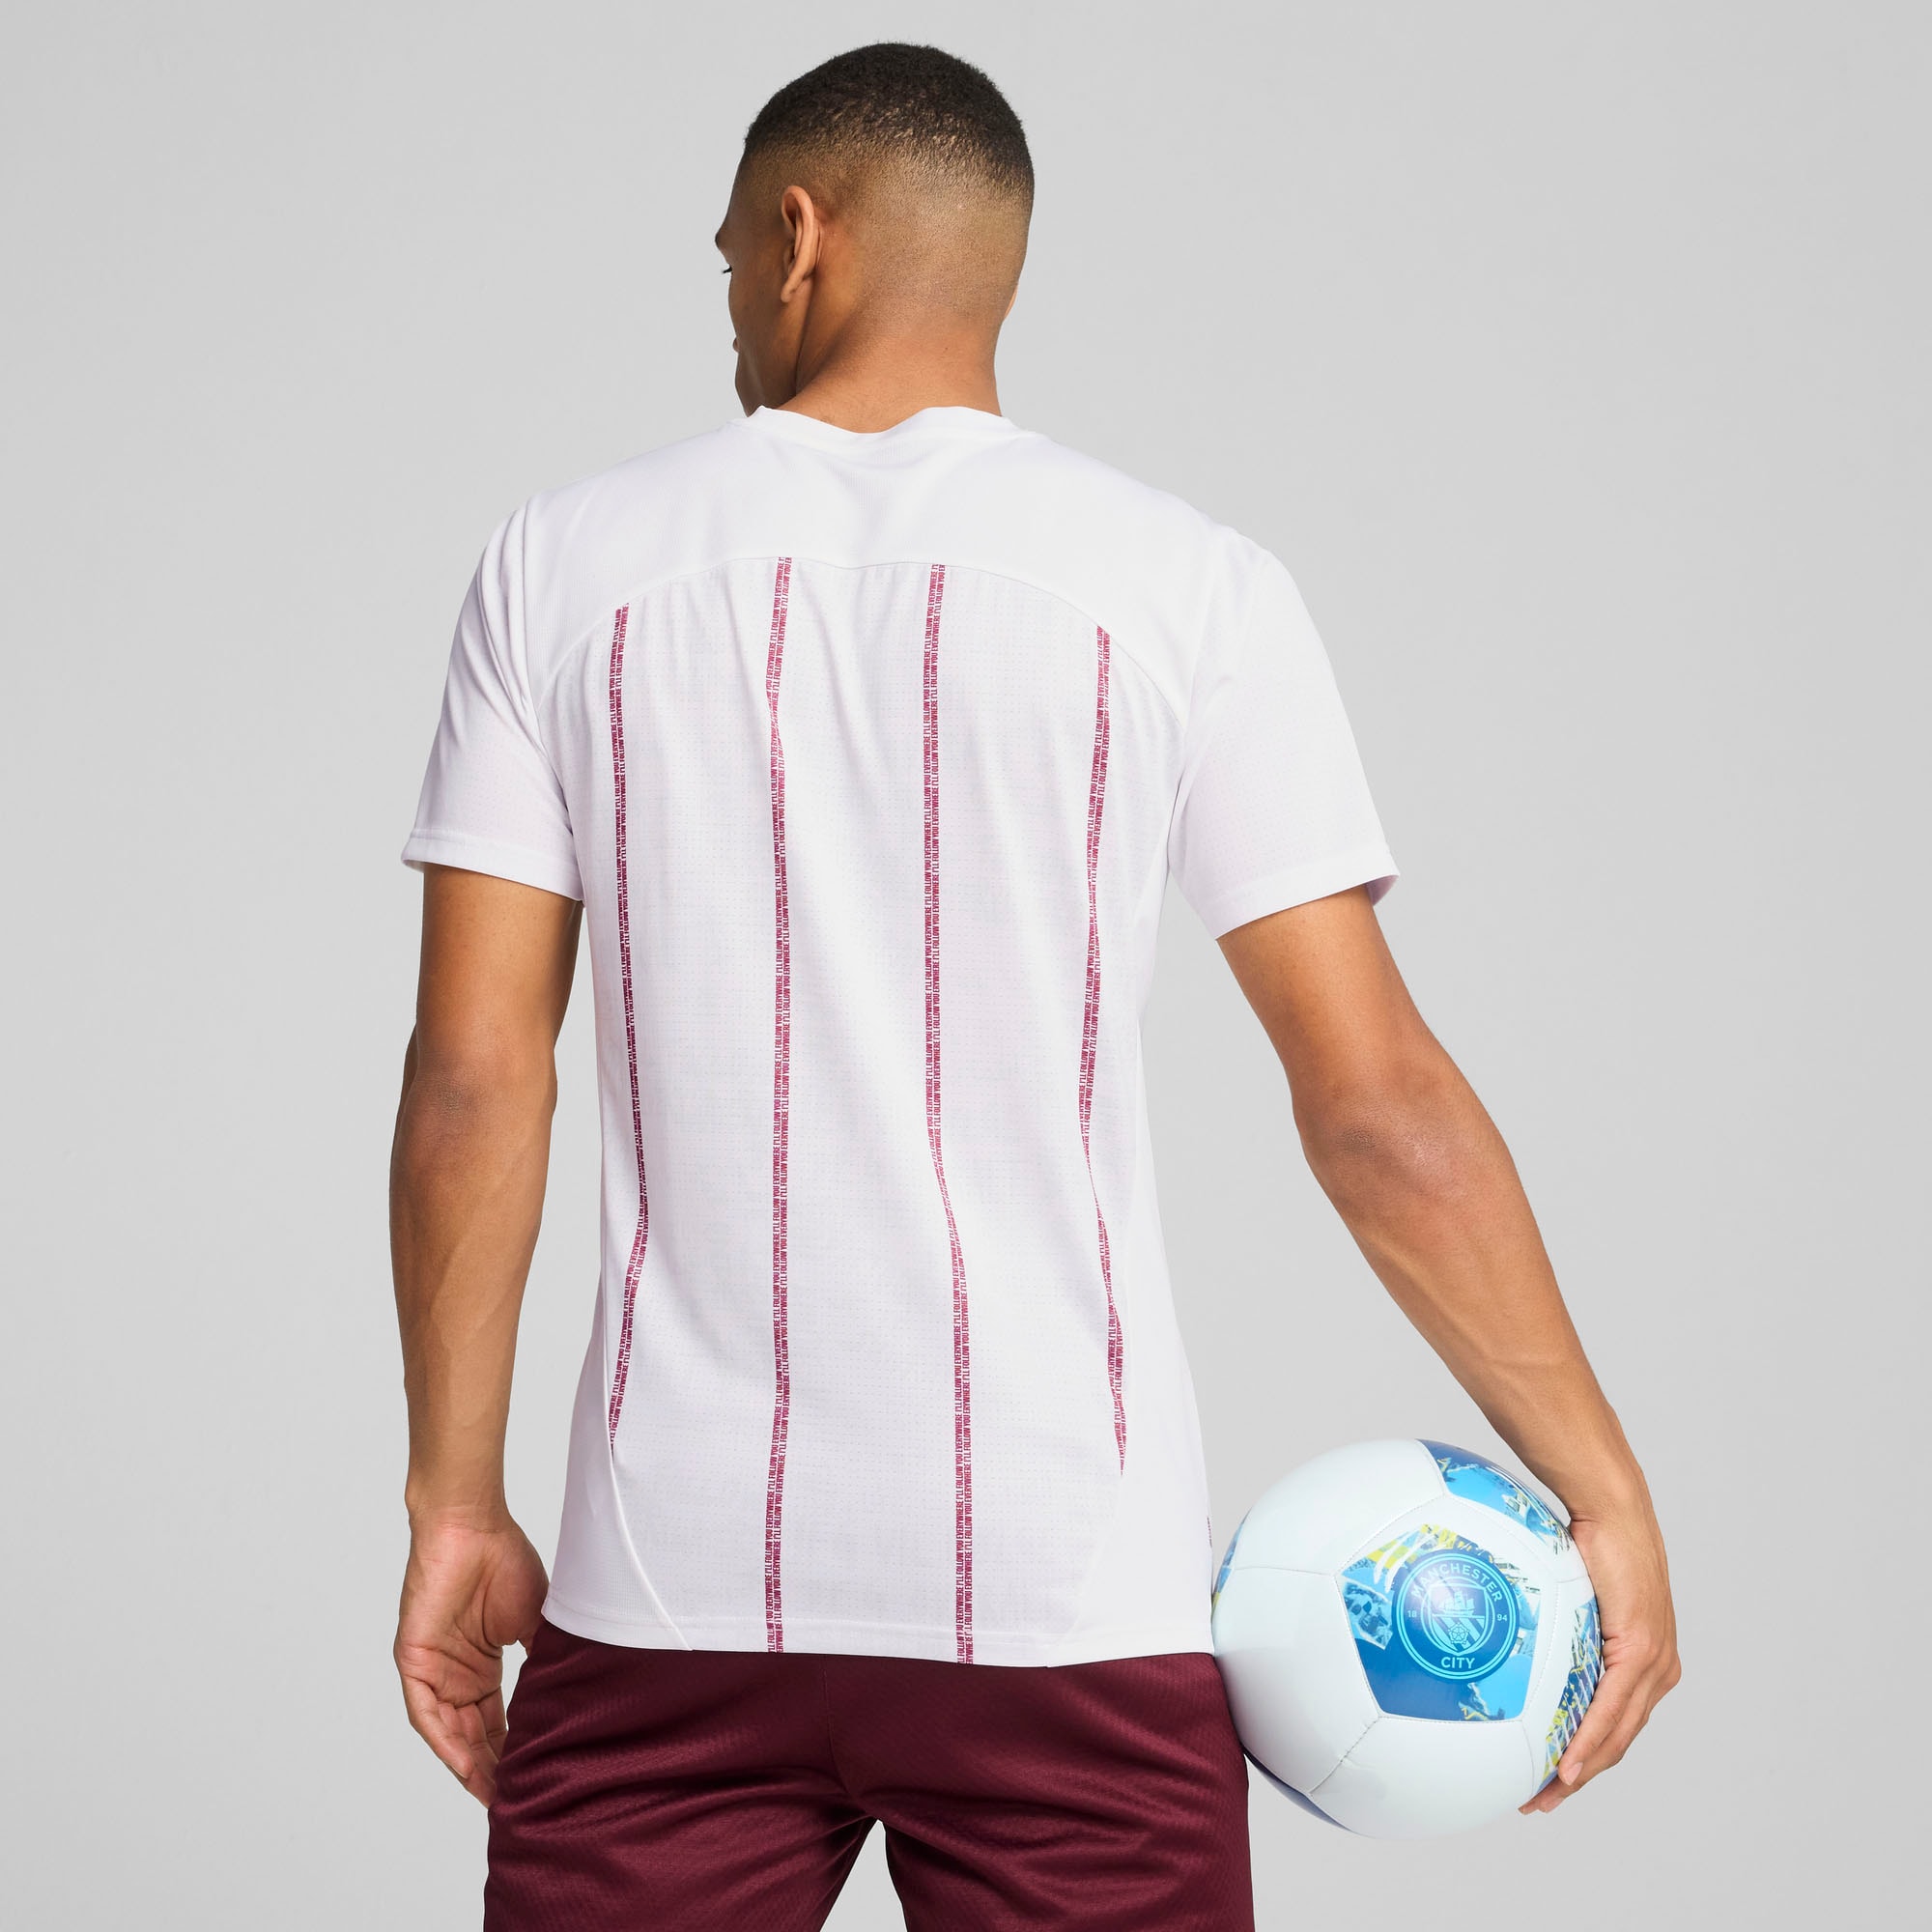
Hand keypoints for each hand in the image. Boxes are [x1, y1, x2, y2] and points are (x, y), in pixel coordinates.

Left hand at [394, 1510, 547, 1805]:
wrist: (471, 1526)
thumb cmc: (502, 1559)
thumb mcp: (535, 1618)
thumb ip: (544, 1654)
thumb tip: (570, 1689)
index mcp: (483, 1663)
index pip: (496, 1719)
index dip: (512, 1748)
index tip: (532, 1773)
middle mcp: (456, 1672)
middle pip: (472, 1733)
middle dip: (491, 1767)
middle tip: (513, 1797)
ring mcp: (434, 1669)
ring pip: (449, 1731)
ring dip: (468, 1763)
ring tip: (493, 1792)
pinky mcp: (414, 1660)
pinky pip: (426, 1713)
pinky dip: (444, 1741)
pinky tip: (463, 1765)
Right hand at [1521, 1501, 1679, 1813]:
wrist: (1610, 1507)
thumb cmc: (1585, 1537)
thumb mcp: (1568, 1590)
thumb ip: (1554, 1619)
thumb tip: (1504, 1619)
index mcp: (1644, 1660)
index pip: (1617, 1723)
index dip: (1587, 1756)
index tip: (1550, 1779)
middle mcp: (1658, 1669)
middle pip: (1619, 1741)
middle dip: (1579, 1777)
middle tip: (1540, 1801)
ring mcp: (1655, 1663)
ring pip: (1618, 1735)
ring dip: (1581, 1769)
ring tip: (1546, 1794)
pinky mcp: (1643, 1652)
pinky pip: (1612, 1709)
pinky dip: (1590, 1741)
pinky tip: (1567, 1765)